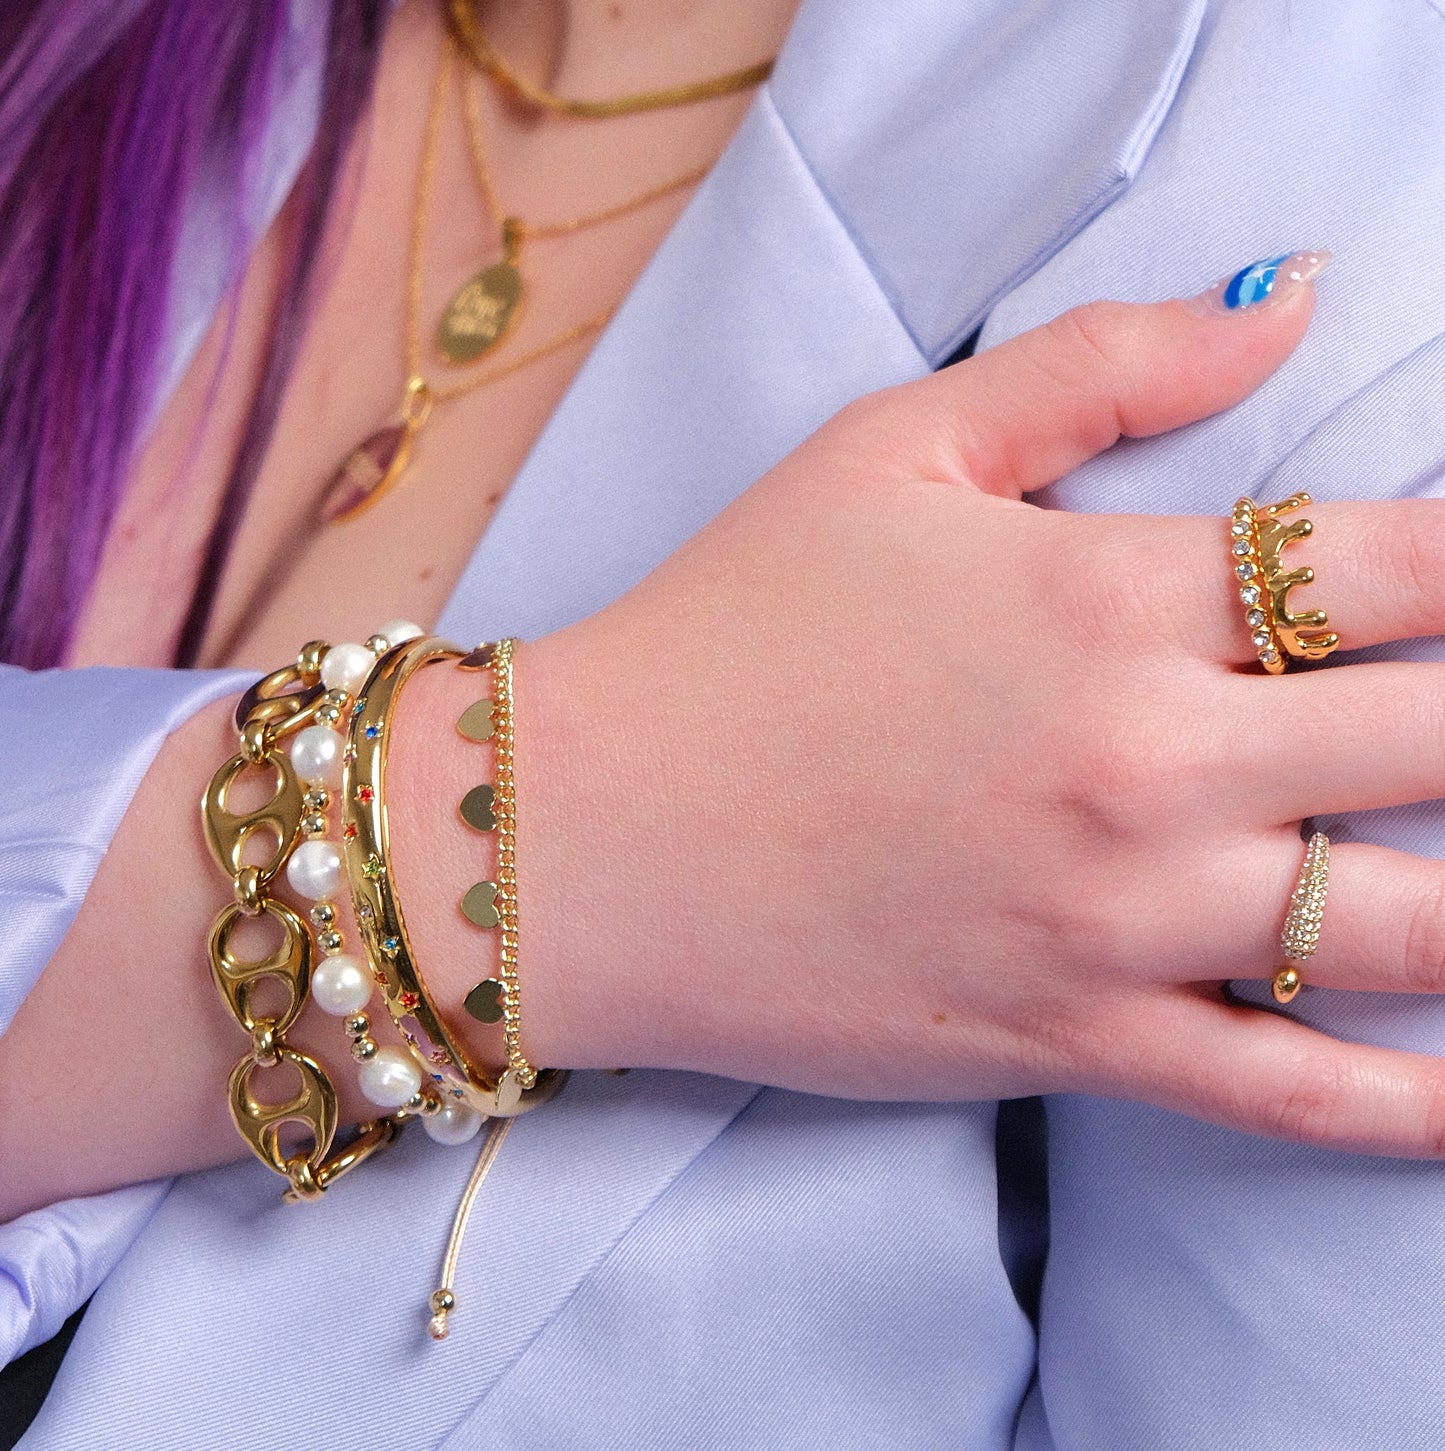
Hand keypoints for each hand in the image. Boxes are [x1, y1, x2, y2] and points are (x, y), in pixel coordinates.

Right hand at [393, 255, 1444, 1157]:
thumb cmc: (728, 632)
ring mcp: (1118, 923)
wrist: (586, 837)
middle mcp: (1144, 764)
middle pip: (1443, 740)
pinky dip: (1411, 1104)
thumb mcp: (890, 450)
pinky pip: (1293, 1094)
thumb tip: (1285, 298)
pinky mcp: (1072, 1040)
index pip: (1404, 565)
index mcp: (1107, 600)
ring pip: (1410, 927)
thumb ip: (1100, 362)